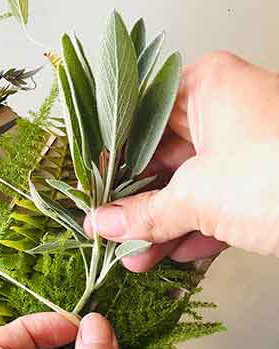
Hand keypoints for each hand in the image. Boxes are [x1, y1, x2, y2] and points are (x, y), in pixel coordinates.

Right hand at [85, 51, 278, 270]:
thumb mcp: (199, 195)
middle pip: (161, 161)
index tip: (92, 191)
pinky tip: (171, 256)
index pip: (137, 123)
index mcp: (205, 88)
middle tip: (109, 232)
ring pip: (187, 188)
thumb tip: (101, 224)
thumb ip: (144, 213)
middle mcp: (224, 112)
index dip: (110, 162)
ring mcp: (245, 149)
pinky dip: (194, 233)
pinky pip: (215, 206)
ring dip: (160, 226)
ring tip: (133, 255)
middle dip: (135, 205)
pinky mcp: (262, 184)